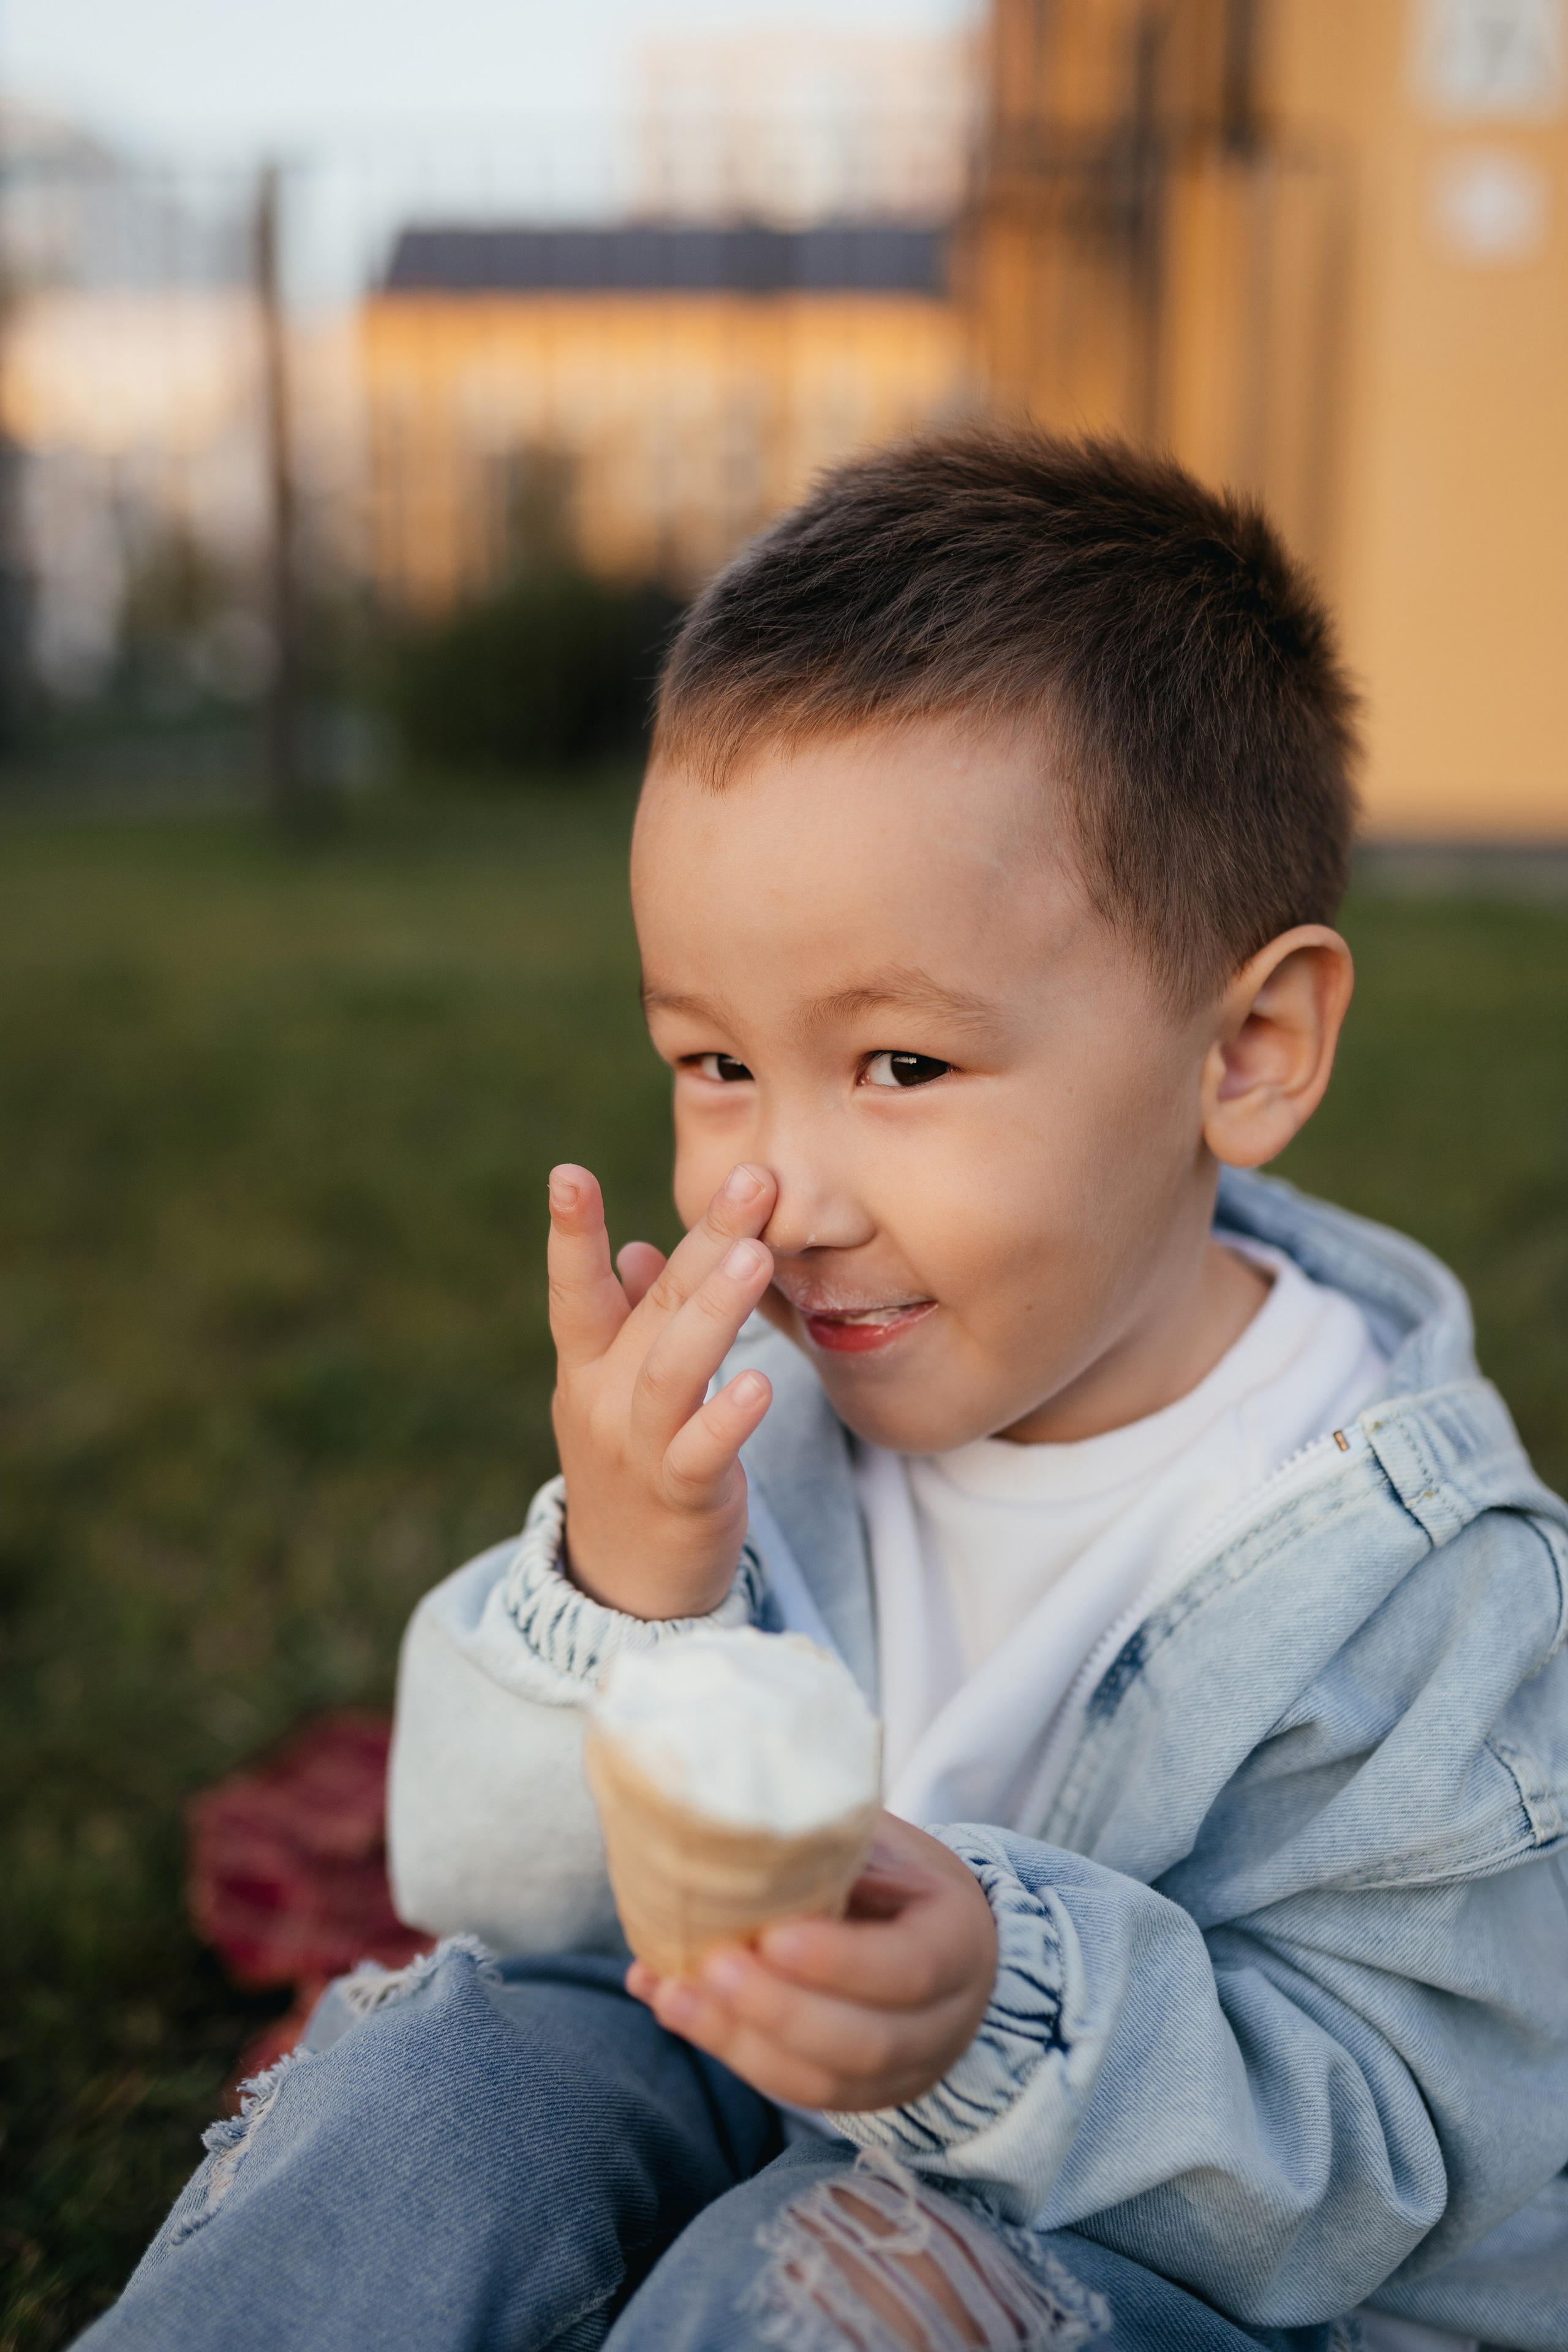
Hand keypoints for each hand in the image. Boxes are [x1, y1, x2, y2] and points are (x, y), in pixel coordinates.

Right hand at [547, 1159, 779, 1618]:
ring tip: (757, 1257)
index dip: (572, 1233)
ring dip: (716, 1310)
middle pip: (654, 1309)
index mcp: (587, 1364)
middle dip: (705, 1238)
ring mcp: (637, 1449)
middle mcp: (601, 1399)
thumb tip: (643, 1248)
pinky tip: (759, 1383)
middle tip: (755, 1179)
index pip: (576, 1290)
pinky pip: (702, 1451)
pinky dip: (728, 1418)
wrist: (625, 1584)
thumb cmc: (633, 1464)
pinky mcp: (681, 1495)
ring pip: (675, 1370)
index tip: (567, 1172)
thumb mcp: (620, 1389)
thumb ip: (633, 1318)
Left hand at [628, 1815, 998, 2111]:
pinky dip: (728, 2050)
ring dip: (738, 2040)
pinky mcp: (855, 2094)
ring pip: (821, 2082)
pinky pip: (792, 2089)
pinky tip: (674, 2007)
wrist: (937, 1936)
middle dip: (778, 2009)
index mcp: (958, 1943)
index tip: (771, 1937)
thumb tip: (741, 1822)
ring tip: (673, 1994)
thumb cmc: (901, 1876)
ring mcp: (902, 2070)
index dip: (839, 1962)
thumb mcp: (888, 1846)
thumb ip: (835, 1847)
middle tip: (712, 1966)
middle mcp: (942, 2021)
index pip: (909, 1969)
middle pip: (863, 2042)